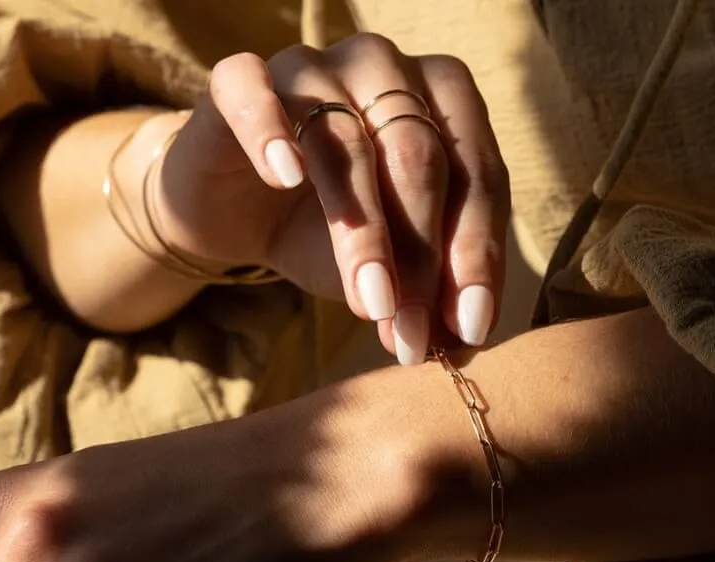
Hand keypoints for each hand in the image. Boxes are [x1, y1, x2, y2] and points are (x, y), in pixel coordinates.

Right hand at [156, 35, 510, 364]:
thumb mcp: (387, 268)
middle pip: (419, 159)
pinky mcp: (240, 80)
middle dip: (421, 259)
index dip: (478, 256)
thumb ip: (427, 292)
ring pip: (346, 142)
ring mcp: (313, 66)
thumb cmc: (326, 231)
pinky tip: (284, 179)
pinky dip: (269, 134)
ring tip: (370, 305)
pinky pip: (252, 92)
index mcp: (444, 103)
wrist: (236, 209)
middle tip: (412, 336)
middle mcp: (387, 70)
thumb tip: (461, 343)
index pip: (478, 176)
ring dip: (362, 234)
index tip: (469, 328)